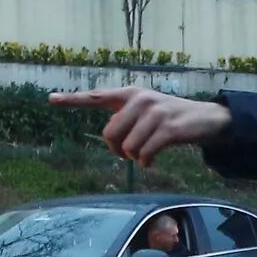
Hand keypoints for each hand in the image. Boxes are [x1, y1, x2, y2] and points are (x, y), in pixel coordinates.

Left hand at [53, 86, 231, 164]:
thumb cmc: (169, 118)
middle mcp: (139, 99)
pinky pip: (145, 153)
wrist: (205, 118)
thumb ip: (125, 119)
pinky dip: (146, 162)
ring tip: (145, 155)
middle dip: (117, 149)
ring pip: (128, 147)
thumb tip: (111, 142)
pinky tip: (151, 161)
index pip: (95, 96)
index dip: (72, 99)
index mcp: (129, 94)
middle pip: (110, 133)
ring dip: (135, 157)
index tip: (50, 99)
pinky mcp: (168, 128)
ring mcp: (154, 113)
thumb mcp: (146, 112)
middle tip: (128, 153)